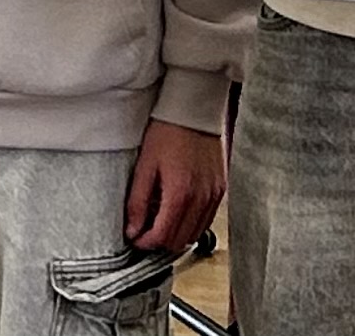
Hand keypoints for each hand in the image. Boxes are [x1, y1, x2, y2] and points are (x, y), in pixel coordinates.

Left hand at [122, 116, 224, 253]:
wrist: (194, 111)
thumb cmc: (168, 133)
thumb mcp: (144, 167)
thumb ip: (138, 203)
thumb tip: (133, 230)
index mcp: (181, 193)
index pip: (163, 236)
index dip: (145, 243)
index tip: (135, 237)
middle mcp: (202, 197)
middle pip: (181, 240)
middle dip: (160, 241)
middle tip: (146, 231)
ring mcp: (215, 193)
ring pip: (196, 233)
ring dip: (177, 234)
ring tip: (162, 221)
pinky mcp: (221, 187)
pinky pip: (207, 218)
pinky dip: (193, 223)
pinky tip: (180, 212)